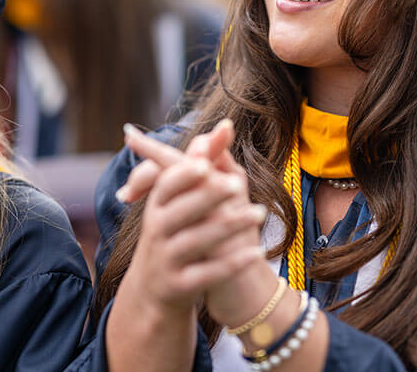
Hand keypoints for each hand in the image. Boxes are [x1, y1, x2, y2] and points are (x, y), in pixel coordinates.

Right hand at [119, 122, 266, 313]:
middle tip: (236, 185)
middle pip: (181, 211)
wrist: (157, 291)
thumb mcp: (185, 200)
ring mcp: (166, 260)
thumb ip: (205, 162)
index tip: (207, 164)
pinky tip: (258, 253)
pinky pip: (208, 274)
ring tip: (260, 213)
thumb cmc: (176, 232)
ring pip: (198, 241)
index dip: (185, 175)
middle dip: (207, 197)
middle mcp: (156, 230)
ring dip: (229, 226)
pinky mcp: (179, 287)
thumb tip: (225, 126)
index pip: (167, 185)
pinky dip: (233, 263)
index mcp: (157, 205)